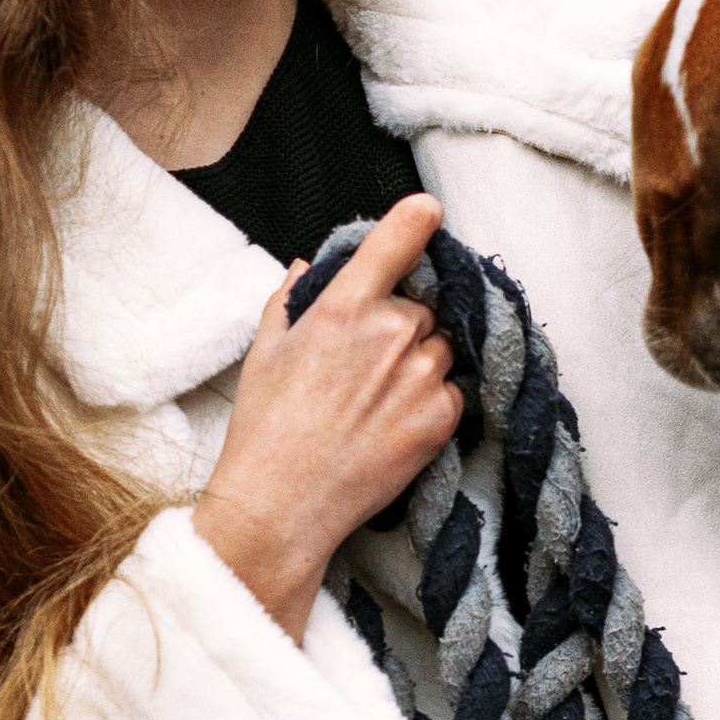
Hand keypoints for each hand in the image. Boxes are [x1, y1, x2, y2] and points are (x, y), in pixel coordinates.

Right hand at [190, 192, 460, 641]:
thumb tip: (304, 266)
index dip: (419, 219)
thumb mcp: (265, 350)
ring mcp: (422, 375)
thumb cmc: (265, 429)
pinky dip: (435, 399)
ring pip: (442, 345)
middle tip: (369, 361)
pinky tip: (394, 422)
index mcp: (345, 306)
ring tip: (379, 397)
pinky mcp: (441, 417)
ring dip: (423, 360)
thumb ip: (291, 298)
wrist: (282, 506)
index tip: (428, 213)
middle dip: (404, 322)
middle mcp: (392, 332)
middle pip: (424, 303)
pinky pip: (454, 389)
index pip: (400, 237)